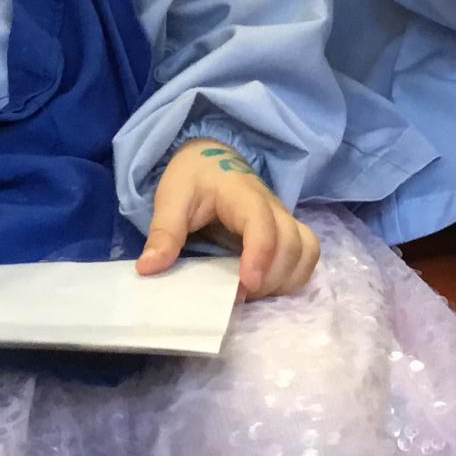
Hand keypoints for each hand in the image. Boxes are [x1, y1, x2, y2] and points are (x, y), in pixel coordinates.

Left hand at [137, 139, 320, 299]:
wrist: (211, 161)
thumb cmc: (192, 179)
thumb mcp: (171, 199)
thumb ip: (164, 233)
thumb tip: (148, 269)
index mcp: (242, 193)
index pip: (262, 222)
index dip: (260, 254)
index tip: (245, 284)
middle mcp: (272, 206)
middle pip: (292, 242)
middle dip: (271, 276)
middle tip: (237, 294)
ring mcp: (283, 219)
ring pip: (306, 250)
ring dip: (285, 278)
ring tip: (252, 293)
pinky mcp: (287, 232)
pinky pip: (307, 255)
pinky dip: (293, 277)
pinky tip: (267, 288)